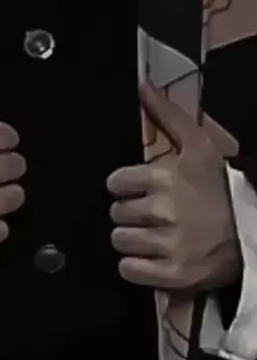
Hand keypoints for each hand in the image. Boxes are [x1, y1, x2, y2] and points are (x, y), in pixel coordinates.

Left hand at [107, 82, 240, 290]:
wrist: (253, 226)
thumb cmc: (221, 184)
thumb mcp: (198, 144)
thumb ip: (167, 113)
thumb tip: (142, 84)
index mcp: (163, 176)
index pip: (115, 183)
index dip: (125, 186)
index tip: (139, 189)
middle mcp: (162, 210)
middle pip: (117, 212)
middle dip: (130, 211)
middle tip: (150, 213)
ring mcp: (168, 244)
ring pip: (120, 240)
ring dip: (131, 238)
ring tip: (152, 234)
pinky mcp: (173, 274)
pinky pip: (129, 270)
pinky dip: (136, 265)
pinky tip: (151, 256)